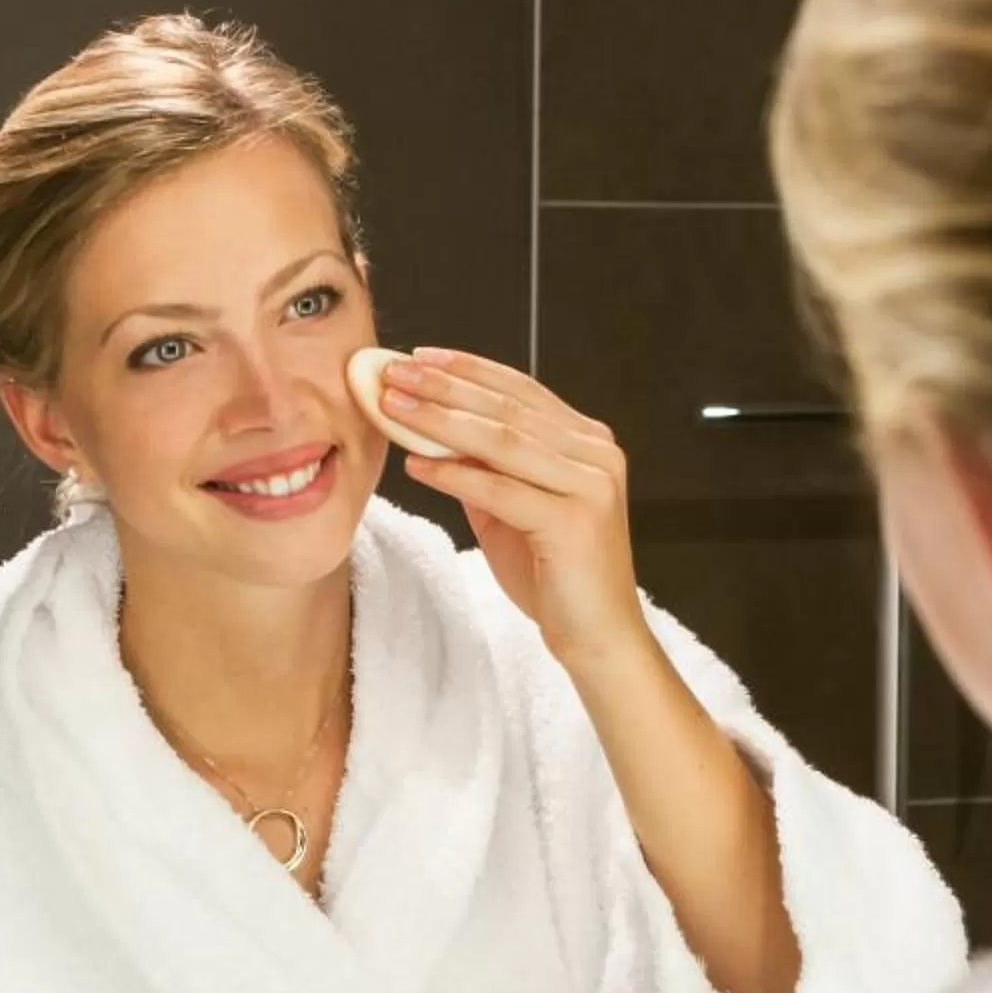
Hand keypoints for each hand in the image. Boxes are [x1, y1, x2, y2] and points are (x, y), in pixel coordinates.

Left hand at [381, 349, 648, 670]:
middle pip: (508, 409)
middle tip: (394, 372)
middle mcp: (596, 454)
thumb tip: (429, 430)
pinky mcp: (575, 522)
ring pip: (503, 441)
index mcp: (586, 441)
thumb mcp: (510, 508)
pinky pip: (502, 490)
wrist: (596, 635)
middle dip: (445, 387)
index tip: (420, 356)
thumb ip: (483, 466)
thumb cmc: (555, 574)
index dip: (468, 369)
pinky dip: (455, 475)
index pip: (521, 390)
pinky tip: (417, 466)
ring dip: (441, 420)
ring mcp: (591, 485)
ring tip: (395, 406)